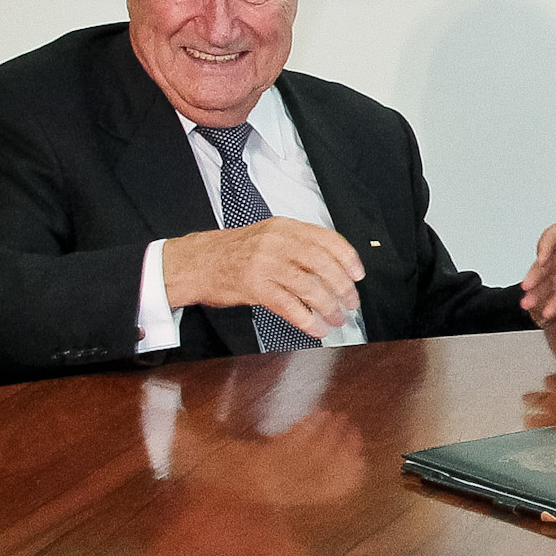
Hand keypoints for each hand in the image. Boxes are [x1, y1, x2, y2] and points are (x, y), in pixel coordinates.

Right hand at [164, 217, 362, 341]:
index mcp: (284, 227)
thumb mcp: (268, 236)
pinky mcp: (255, 287)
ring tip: (337, 318)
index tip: (358, 275)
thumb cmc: (233, 252)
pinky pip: (289, 305)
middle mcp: (277, 242)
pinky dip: (307, 319)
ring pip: (309, 286)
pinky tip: (316, 327)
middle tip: (351, 302)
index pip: (327, 239)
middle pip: (322, 264)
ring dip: (328, 306)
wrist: (197, 262)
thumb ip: (298, 245)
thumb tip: (333, 265)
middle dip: (342, 287)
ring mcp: (265, 264)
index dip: (348, 258)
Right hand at [520, 195, 555, 327]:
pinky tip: (547, 311)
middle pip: (545, 263)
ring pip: (547, 282)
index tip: (542, 258)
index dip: (545, 246)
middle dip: (535, 275)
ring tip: (528, 302)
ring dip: (537, 293)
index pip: (553, 236)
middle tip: (527, 285)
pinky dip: (553, 304)